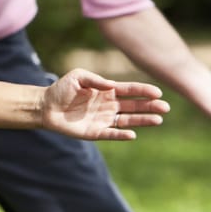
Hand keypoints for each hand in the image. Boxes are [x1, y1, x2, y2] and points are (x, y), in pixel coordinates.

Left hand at [40, 68, 168, 139]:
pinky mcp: (95, 132)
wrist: (45, 106)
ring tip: (158, 120)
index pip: (130, 90)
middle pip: (134, 106)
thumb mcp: (78, 77)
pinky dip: (121, 135)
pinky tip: (132, 134)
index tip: (157, 93)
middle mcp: (109, 105)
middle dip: (150, 107)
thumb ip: (95, 79)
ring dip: (143, 121)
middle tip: (165, 107)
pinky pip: (111, 134)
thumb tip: (112, 86)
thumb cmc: (62, 89)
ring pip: (128, 121)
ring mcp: (104, 119)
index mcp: (108, 91)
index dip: (144, 91)